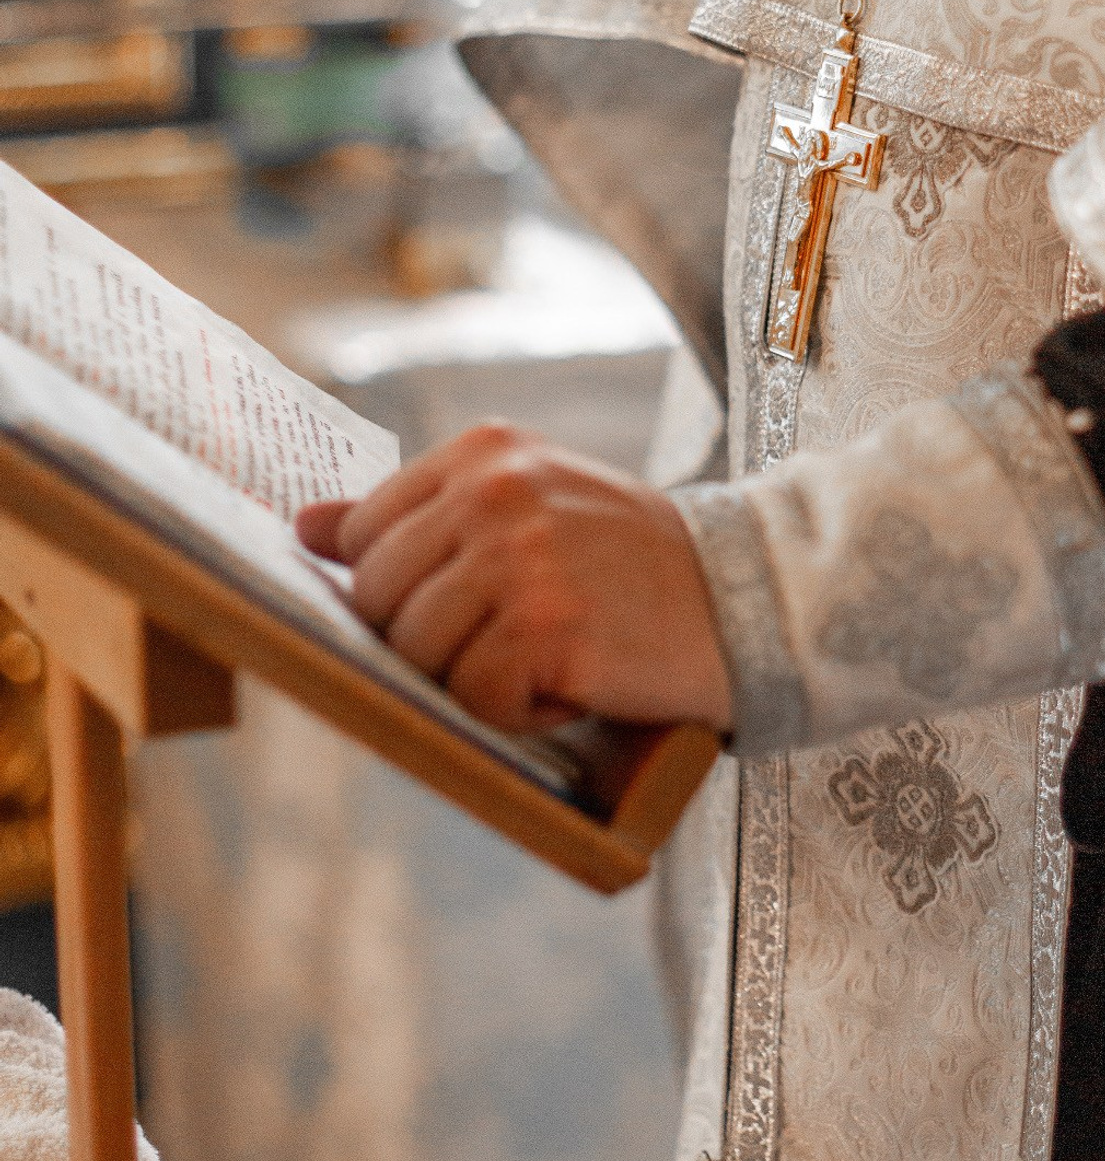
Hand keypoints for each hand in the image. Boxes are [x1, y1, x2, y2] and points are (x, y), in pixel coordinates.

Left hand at [296, 423, 732, 734]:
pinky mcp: (548, 627)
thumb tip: (304, 529)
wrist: (742, 592)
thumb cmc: (626, 558)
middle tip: (517, 634)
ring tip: (551, 653)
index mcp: (483, 452)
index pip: (365, 534)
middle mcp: (494, 492)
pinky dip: (521, 710)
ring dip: (481, 677)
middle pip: (381, 600)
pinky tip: (575, 681)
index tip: (462, 603)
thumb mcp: (524, 506)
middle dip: (436, 639)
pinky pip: (477, 698)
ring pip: (420, 654)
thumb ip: (414, 514)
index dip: (403, 589)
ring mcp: (520, 558)